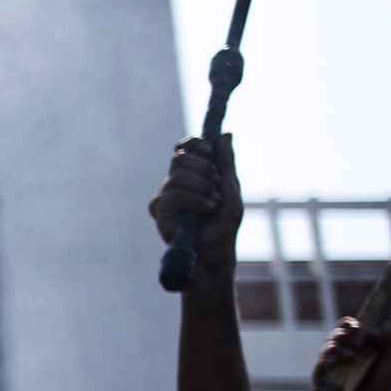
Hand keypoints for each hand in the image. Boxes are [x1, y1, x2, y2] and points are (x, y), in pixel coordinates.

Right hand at [148, 134, 242, 278]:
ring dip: (201, 187)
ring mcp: (164, 199)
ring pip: (176, 177)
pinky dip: (193, 200)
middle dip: (203, 169)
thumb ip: (226, 163)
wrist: (216, 256)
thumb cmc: (224, 227)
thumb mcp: (231, 190)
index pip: (183, 149)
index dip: (193, 144)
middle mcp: (174, 185)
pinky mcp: (159, 214)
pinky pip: (171, 195)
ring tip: (213, 204)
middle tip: (216, 187)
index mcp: (190, 176)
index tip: (208, 150)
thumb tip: (225, 135)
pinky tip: (204, 211)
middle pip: (179, 158)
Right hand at [313, 316, 390, 390]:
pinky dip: (326, 359)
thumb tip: (368, 328)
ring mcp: (332, 363)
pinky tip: (335, 361)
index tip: (359, 327)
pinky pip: (320, 363)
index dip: (351, 323)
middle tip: (350, 336)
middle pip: (335, 333)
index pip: (349, 326)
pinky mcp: (324, 376)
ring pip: (326, 346)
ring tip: (346, 353)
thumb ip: (389, 337)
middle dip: (341, 332)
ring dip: (334, 345)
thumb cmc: (383, 380)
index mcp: (358, 343)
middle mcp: (343, 350)